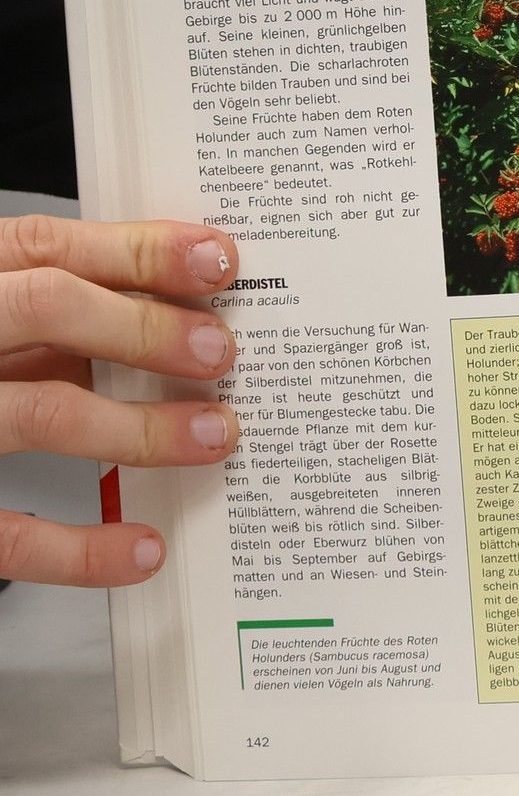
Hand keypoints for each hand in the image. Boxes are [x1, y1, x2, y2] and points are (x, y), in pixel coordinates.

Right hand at [0, 217, 238, 585]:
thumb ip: (48, 322)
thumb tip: (168, 326)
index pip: (45, 246)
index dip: (139, 250)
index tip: (218, 260)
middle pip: (46, 307)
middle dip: (145, 327)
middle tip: (220, 354)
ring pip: (39, 411)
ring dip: (140, 428)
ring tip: (213, 436)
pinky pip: (5, 532)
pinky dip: (79, 547)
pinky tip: (140, 549)